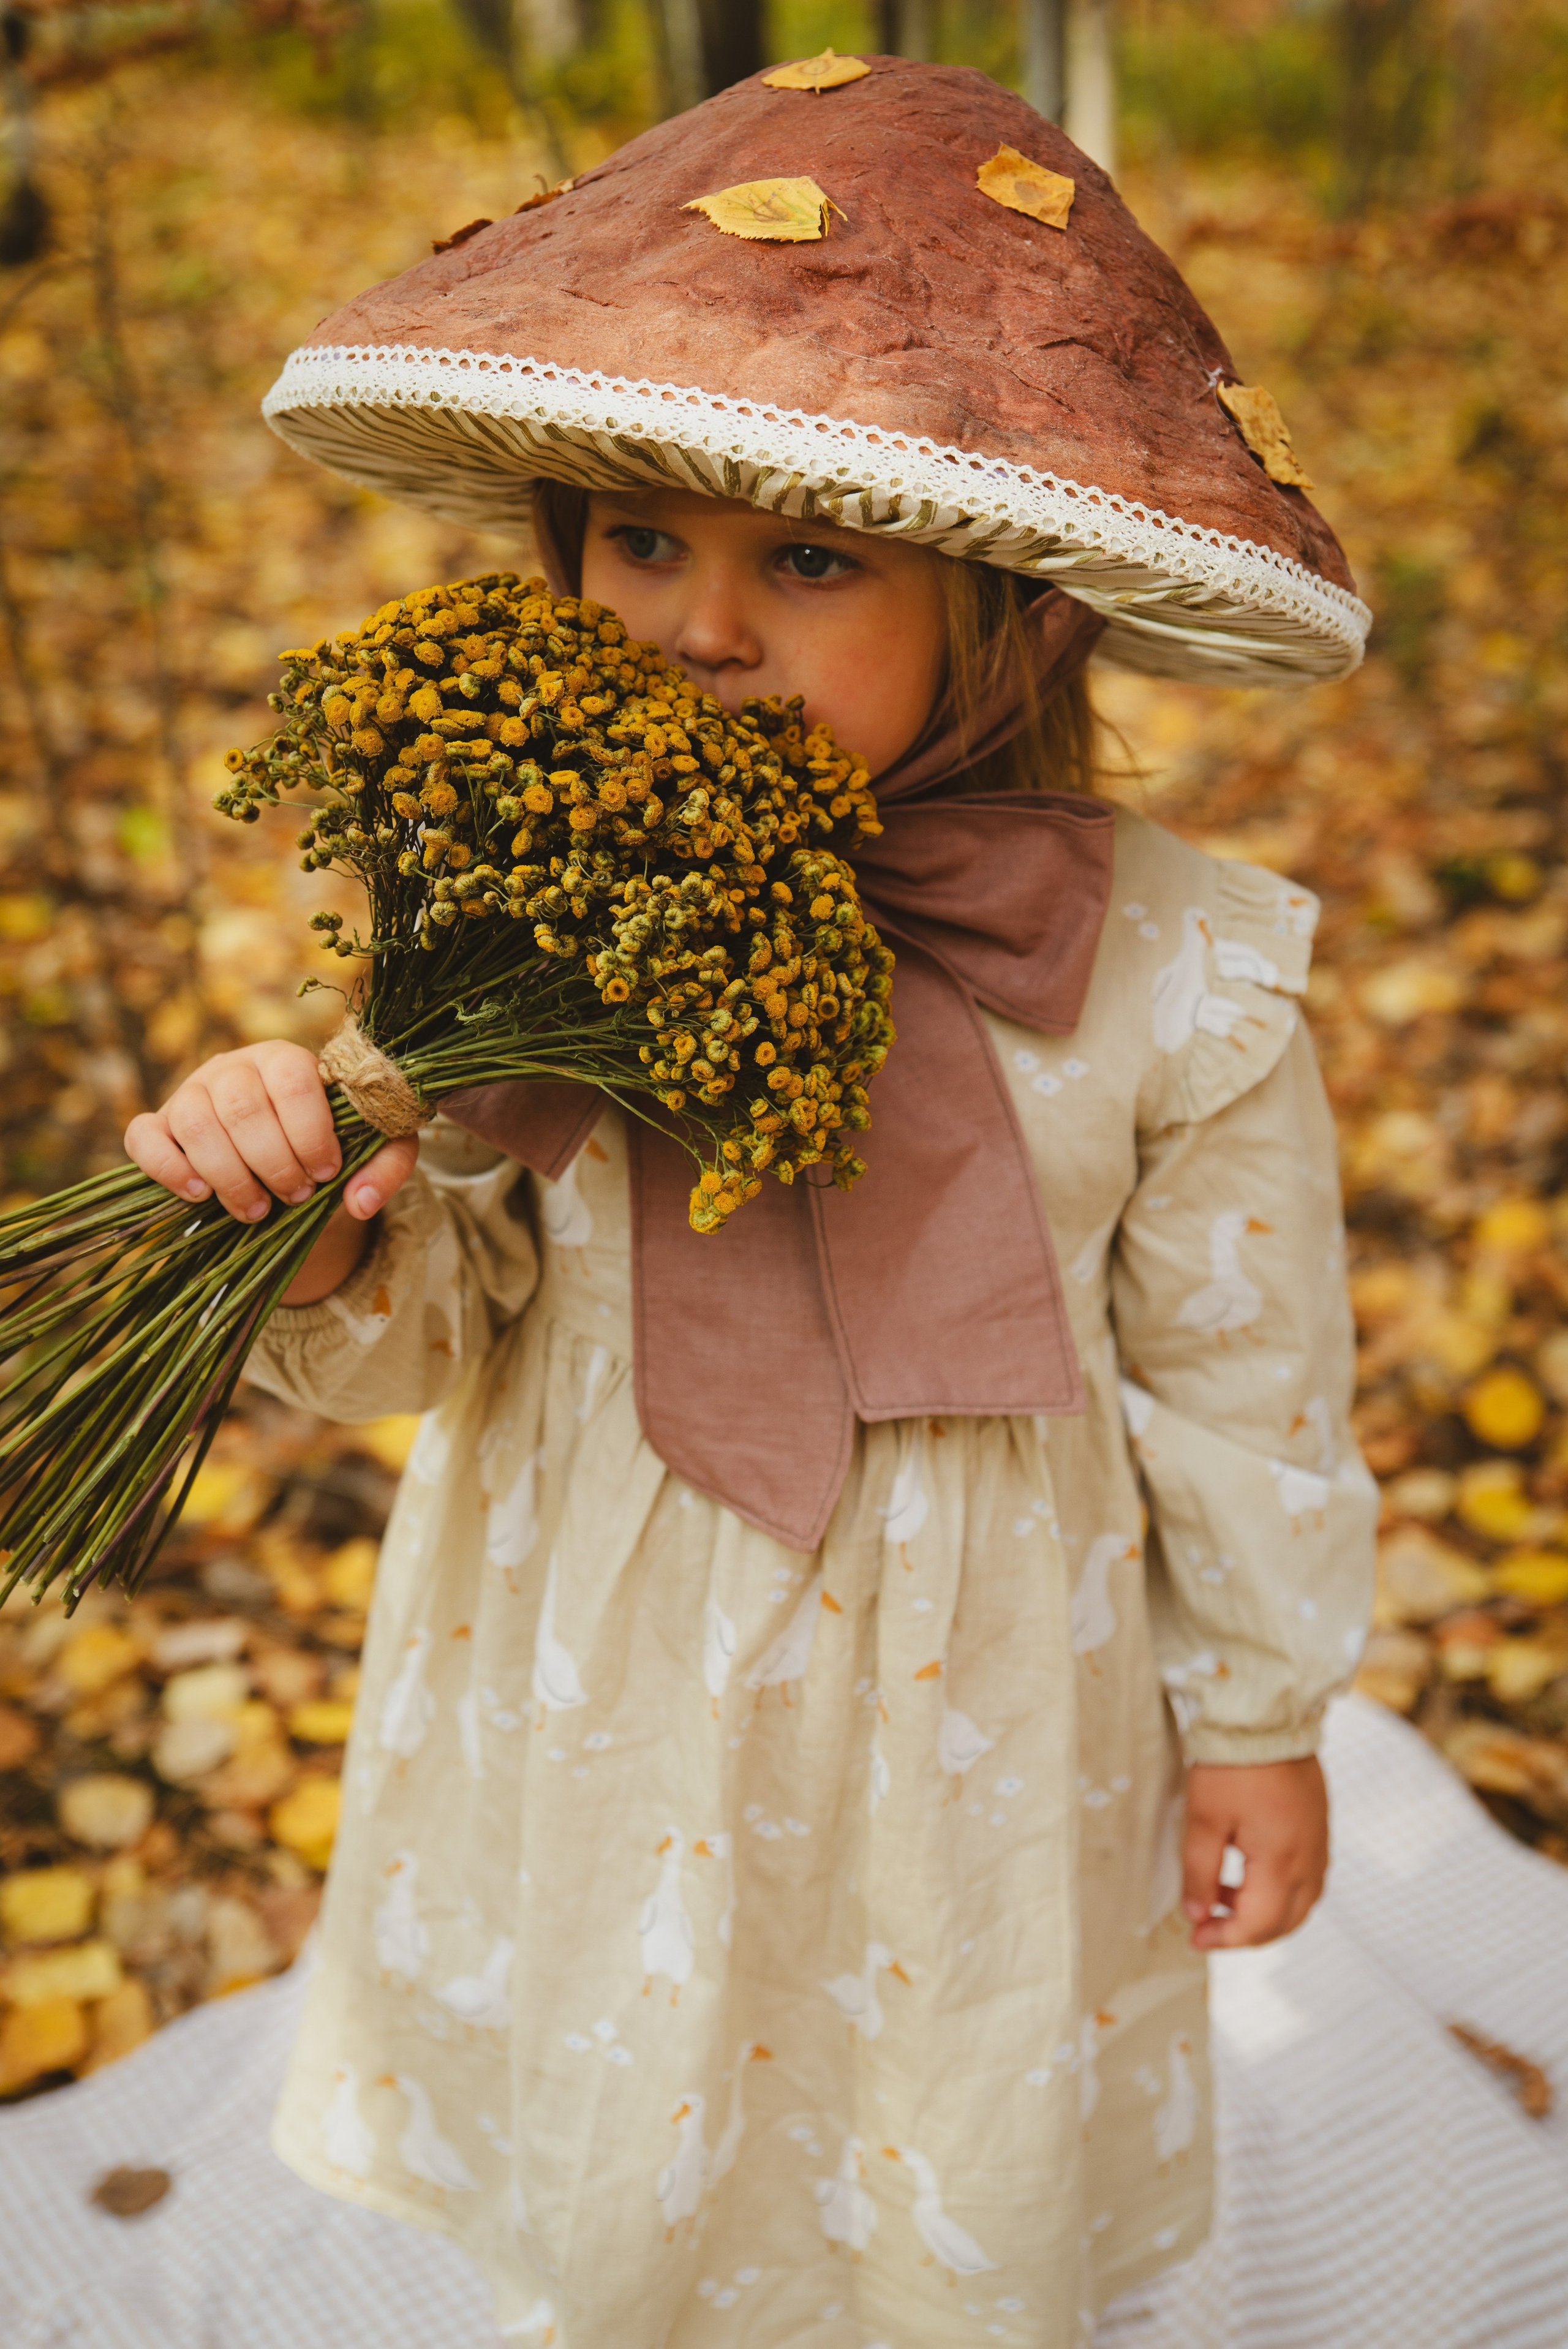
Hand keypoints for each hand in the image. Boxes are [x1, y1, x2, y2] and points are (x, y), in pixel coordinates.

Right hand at [124, 1041, 417, 1302]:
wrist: (282, 1165)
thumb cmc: (327, 1150)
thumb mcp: (373, 1152)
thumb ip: (385, 1167)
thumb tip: (359, 1201)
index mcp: (286, 1059)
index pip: (293, 1080)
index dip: (310, 1131)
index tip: (326, 1172)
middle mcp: (233, 1067)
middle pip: (243, 1106)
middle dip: (274, 1162)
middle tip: (296, 1196)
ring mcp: (189, 1092)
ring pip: (195, 1123)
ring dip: (229, 1175)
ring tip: (257, 1209)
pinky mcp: (157, 1124)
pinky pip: (144, 1136)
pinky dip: (169, 1168)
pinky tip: (200, 1195)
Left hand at [1181, 1756, 1327, 1950]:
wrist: (1266, 1718)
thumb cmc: (1232, 1766)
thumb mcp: (1204, 1820)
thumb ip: (1200, 1873)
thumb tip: (1196, 1915)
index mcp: (1281, 1863)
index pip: (1258, 1924)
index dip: (1224, 1939)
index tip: (1195, 1938)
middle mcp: (1309, 1860)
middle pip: (1284, 1921)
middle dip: (1246, 1932)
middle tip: (1208, 1926)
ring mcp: (1319, 1844)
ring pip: (1299, 1903)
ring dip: (1264, 1912)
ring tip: (1222, 1897)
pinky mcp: (1319, 1828)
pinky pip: (1306, 1877)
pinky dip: (1279, 1890)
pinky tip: (1247, 1874)